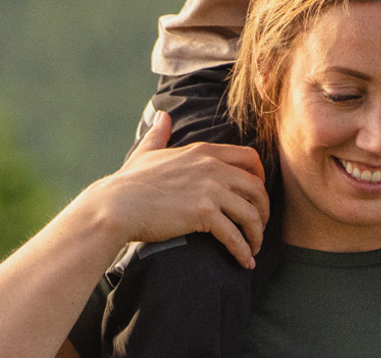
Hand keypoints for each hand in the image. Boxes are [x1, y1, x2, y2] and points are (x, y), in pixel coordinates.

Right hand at [72, 111, 270, 267]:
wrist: (116, 205)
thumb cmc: (128, 182)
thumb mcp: (147, 152)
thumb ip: (159, 134)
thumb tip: (162, 116)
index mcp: (203, 151)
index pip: (250, 158)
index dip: (260, 177)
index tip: (258, 196)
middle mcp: (212, 167)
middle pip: (257, 186)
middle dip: (264, 209)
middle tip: (259, 226)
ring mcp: (209, 189)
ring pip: (251, 213)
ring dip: (257, 234)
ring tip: (253, 248)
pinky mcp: (203, 213)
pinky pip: (234, 235)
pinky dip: (243, 251)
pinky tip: (245, 262)